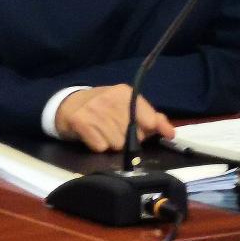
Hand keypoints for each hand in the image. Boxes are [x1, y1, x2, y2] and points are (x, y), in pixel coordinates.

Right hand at [54, 84, 174, 151]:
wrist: (69, 104)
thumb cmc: (104, 107)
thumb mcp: (127, 106)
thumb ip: (152, 118)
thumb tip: (170, 132)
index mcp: (125, 93)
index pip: (149, 119)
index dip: (149, 130)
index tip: (153, 133)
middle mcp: (110, 99)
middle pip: (133, 136)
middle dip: (127, 138)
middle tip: (116, 130)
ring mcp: (95, 110)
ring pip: (117, 144)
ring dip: (111, 143)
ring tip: (104, 133)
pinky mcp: (81, 122)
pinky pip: (100, 147)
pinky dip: (98, 146)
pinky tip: (94, 136)